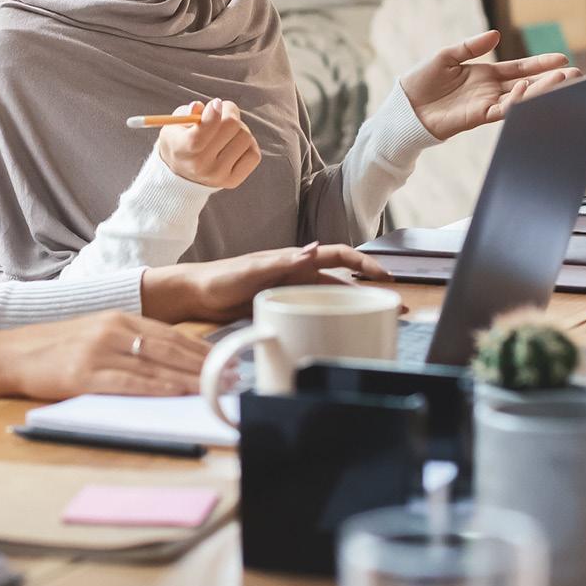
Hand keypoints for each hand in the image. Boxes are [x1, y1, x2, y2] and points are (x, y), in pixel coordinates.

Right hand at [0, 312, 210, 402]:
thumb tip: (170, 362)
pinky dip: (156, 388)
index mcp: (119, 317)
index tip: (228, 362)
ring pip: (154, 365)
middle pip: (170, 347)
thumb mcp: (97, 334)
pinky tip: (176, 392)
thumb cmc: (56, 349)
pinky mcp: (84, 374)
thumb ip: (130, 342)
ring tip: (215, 388)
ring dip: (189, 378)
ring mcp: (99, 351)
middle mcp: (113, 329)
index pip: (172, 333)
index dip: (202, 349)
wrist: (10, 353)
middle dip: (205, 364)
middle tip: (232, 377)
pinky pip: (128, 382)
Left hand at [140, 242, 391, 324]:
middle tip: (394, 308)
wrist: (192, 295)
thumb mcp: (249, 271)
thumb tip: (311, 252)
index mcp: (291, 260)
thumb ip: (279, 263)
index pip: (337, 256)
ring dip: (352, 308)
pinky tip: (337, 334)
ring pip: (329, 298)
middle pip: (340, 280)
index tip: (386, 277)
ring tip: (375, 322)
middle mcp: (295, 274)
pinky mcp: (280, 308)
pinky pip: (311, 313)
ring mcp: (289, 291)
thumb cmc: (217, 279)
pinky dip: (328, 321)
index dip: (364, 263)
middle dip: (369, 291)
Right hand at [158, 99, 260, 189]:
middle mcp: (200, 166)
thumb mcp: (176, 124)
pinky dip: (248, 144)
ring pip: (245, 137)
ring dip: (239, 128)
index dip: (214, 112)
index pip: (204, 130)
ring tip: (227, 130)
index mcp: (182, 149)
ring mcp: (218, 175)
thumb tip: (198, 106)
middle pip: (231, 126)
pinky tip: (235, 144)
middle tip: (223, 112)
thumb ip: (186, 113)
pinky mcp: (233, 181)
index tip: (216, 103)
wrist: (182, 174)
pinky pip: (254, 154)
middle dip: (229, 112)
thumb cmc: (180, 141)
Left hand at [400, 30, 579, 140]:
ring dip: (542, 90)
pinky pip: (501, 110)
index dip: (540, 64)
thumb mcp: (446, 57)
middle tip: (576, 74)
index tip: (562, 59)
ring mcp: (485, 105)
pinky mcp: (476, 117)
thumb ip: (470, 47)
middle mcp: (489, 91)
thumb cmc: (421, 82)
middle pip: (527, 84)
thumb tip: (496, 35)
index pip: (519, 69)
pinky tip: (526, 88)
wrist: (403, 107)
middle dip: (552, 80)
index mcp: (485, 75)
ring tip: (564, 80)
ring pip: (520, 98)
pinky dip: (515, 100)